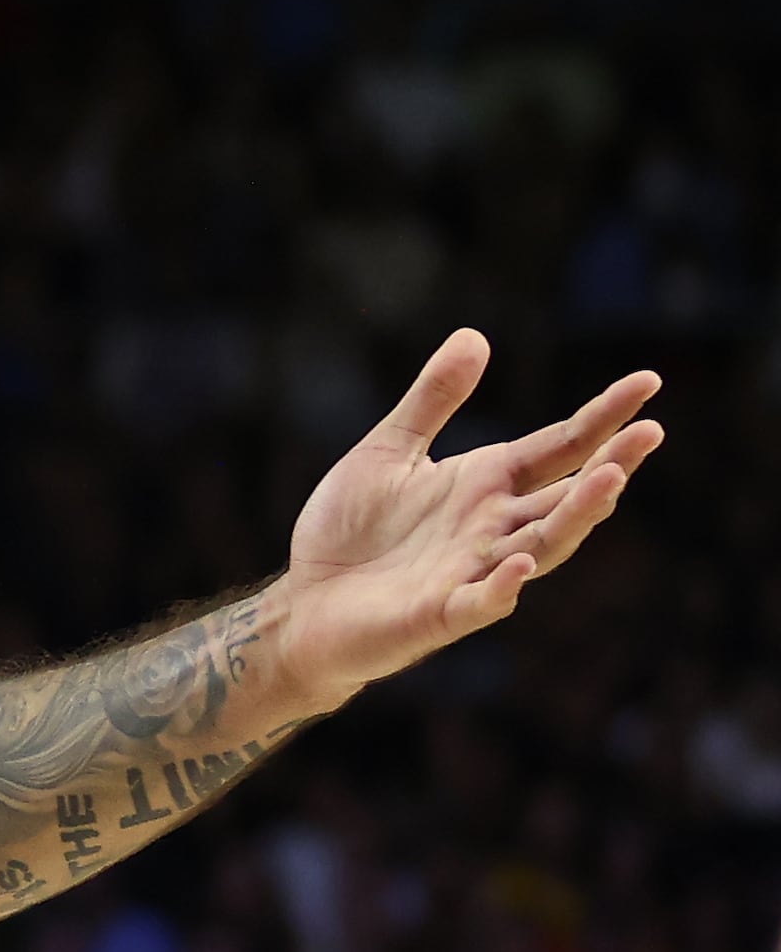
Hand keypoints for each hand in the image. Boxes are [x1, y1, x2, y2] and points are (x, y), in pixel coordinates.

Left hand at [261, 330, 660, 713]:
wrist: (302, 603)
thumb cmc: (348, 531)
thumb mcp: (388, 451)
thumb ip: (432, 400)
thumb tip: (474, 335)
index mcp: (488, 484)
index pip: (561, 445)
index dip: (604, 416)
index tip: (648, 382)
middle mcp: (493, 527)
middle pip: (568, 496)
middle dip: (610, 467)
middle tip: (649, 433)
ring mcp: (471, 573)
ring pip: (542, 546)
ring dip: (576, 518)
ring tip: (610, 482)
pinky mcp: (437, 615)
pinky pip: (479, 603)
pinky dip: (501, 587)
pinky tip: (516, 564)